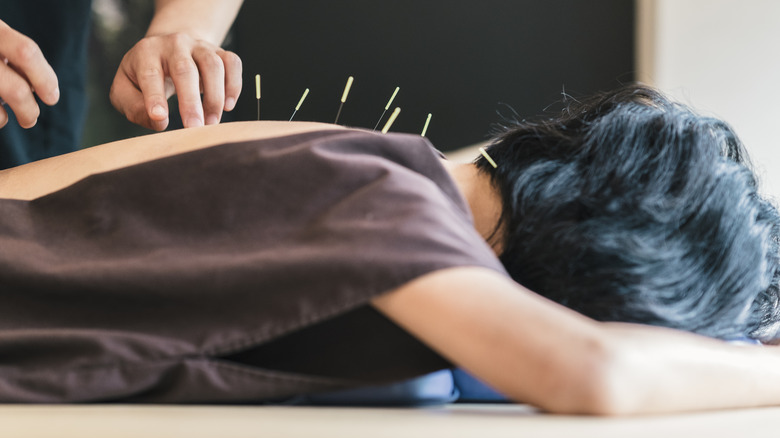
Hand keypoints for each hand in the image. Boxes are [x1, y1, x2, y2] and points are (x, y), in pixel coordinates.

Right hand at [0, 20, 59, 128]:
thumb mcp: (0, 41)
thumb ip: (18, 57)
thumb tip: (46, 90)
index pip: (26, 53)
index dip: (45, 78)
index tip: (51, 98)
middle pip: (16, 90)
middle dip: (29, 111)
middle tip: (30, 119)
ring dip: (3, 119)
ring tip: (4, 118)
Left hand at [110, 32, 241, 130]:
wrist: (168, 48)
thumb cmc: (143, 76)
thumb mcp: (126, 90)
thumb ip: (135, 108)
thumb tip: (160, 122)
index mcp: (146, 52)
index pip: (150, 74)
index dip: (155, 97)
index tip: (160, 119)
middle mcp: (174, 44)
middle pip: (185, 70)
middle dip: (190, 102)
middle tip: (194, 128)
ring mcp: (199, 46)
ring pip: (213, 66)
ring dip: (214, 98)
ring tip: (211, 123)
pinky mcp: (219, 51)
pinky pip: (232, 64)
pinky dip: (233, 86)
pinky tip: (227, 106)